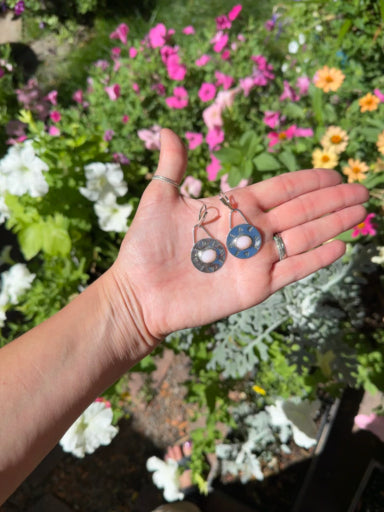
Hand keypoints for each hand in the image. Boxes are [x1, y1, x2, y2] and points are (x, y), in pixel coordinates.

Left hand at [112, 129, 368, 344]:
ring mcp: (256, 260)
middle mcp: (251, 232)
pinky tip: (340, 246)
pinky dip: (317, 259)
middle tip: (362, 190)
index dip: (308, 182)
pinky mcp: (256, 287)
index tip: (334, 173)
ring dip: (333, 224)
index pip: (281, 189)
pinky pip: (293, 270)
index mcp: (234, 208)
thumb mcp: (159, 199)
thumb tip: (169, 130)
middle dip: (332, 201)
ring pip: (304, 237)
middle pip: (301, 211)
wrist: (139, 293)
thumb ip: (172, 167)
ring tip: (361, 211)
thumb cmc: (146, 247)